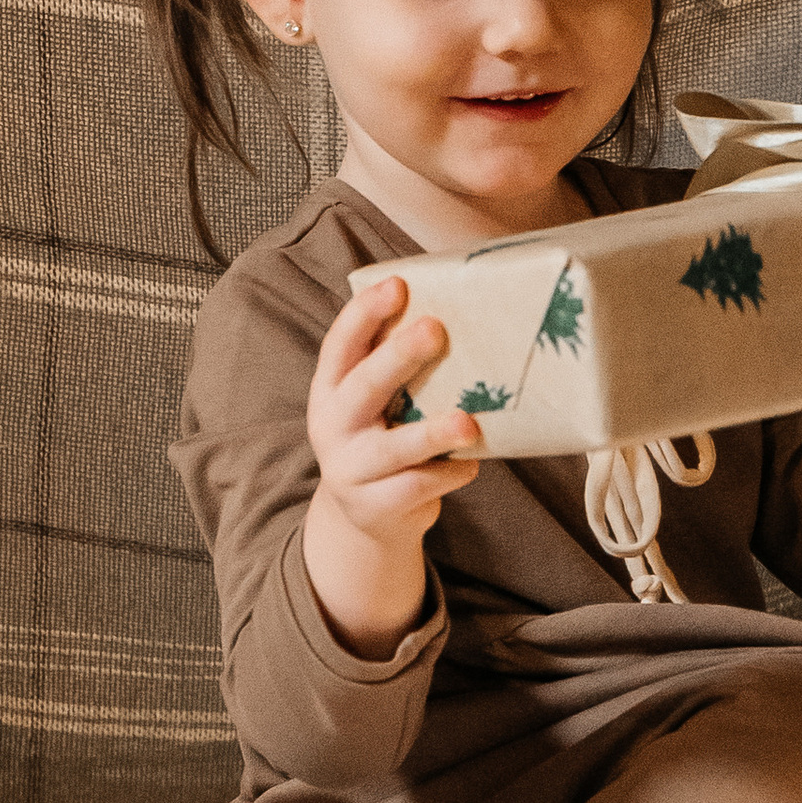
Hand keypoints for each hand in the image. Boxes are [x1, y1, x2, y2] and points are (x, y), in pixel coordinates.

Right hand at [301, 275, 482, 651]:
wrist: (363, 518)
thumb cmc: (382, 438)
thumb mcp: (374, 403)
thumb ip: (394, 367)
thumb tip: (458, 312)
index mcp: (330, 389)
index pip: (341, 344)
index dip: (365, 313)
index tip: (398, 284)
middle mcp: (332, 426)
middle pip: (363, 386)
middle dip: (398, 356)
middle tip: (435, 328)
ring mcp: (350, 469)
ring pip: (393, 448)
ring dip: (432, 433)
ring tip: (468, 423)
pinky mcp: (375, 506)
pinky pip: (417, 487)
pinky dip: (448, 474)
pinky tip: (471, 464)